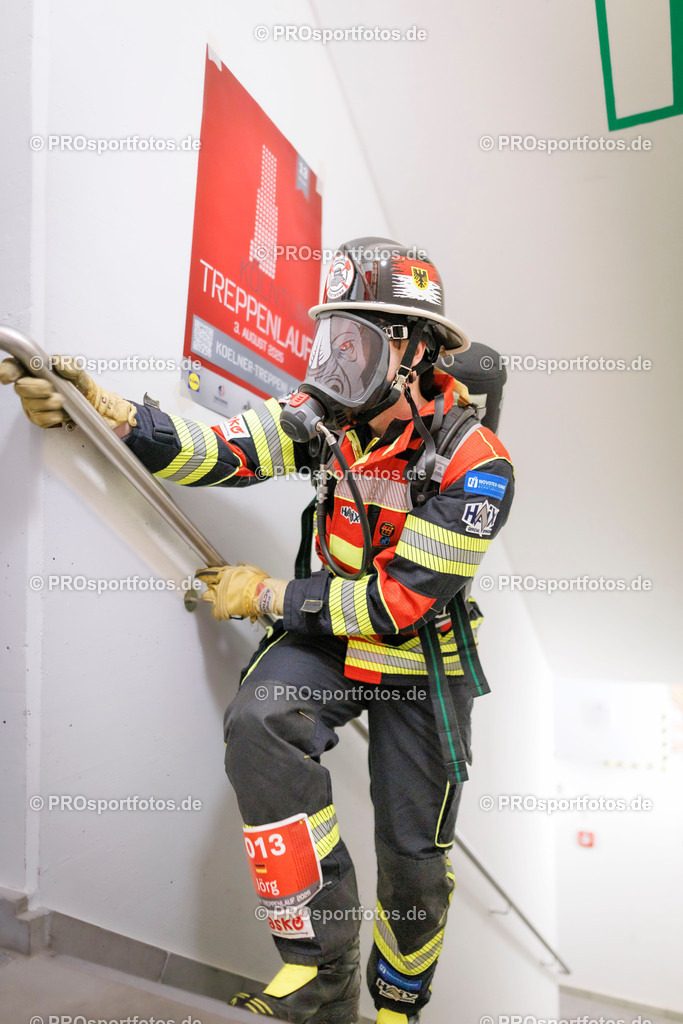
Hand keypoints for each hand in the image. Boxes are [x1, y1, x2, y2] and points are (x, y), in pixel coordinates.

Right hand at [0, 354, 136, 429]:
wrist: (90, 402)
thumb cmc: (77, 384)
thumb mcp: (76, 370)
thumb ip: (68, 365)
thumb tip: (59, 364)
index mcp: (32, 370)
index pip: (12, 368)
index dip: (7, 371)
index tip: (9, 376)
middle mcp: (28, 387)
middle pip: (20, 388)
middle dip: (36, 389)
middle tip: (50, 388)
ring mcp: (31, 404)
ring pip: (31, 405)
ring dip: (48, 404)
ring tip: (61, 401)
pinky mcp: (38, 418)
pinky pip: (39, 420)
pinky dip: (53, 416)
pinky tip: (61, 413)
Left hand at [196, 563, 287, 620]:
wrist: (262, 594)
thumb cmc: (259, 582)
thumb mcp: (250, 569)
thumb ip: (242, 568)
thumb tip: (240, 566)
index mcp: (226, 573)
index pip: (209, 573)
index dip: (203, 574)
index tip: (199, 574)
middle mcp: (220, 584)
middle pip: (207, 586)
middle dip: (211, 588)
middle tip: (216, 590)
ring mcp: (220, 597)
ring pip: (207, 598)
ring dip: (213, 599)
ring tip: (220, 601)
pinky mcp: (222, 608)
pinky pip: (215, 612)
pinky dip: (218, 612)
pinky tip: (222, 612)